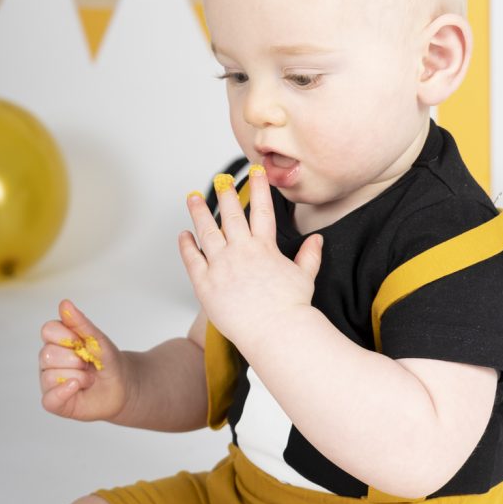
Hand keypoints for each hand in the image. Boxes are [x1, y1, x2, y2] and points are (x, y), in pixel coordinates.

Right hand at [39, 300, 131, 421]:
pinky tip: (78, 386)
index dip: (67, 336)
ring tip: (90, 378)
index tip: (83, 342)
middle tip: (89, 363)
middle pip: (47, 354)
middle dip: (75, 359)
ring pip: (50, 376)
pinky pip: (49, 398)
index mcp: (56, 341)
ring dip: (79, 376)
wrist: (124, 384)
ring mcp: (50, 381)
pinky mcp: (55, 401)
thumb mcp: (98, 339)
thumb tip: (64, 303)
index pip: (48, 330)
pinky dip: (64, 391)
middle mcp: (49, 360)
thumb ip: (81, 323)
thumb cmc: (108, 360)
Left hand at [178, 169, 322, 353]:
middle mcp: (241, 251)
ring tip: (192, 197)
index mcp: (265, 248)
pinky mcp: (205, 283)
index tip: (256, 171)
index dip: (259, 188)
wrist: (276, 331)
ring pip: (206, 231)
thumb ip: (309, 256)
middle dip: (226, 194)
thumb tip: (318, 240)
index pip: (261, 209)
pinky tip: (184, 235)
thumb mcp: (305, 277)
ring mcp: (221, 266)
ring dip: (198, 212)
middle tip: (221, 180)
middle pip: (230, 215)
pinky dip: (186, 245)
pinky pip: (192, 259)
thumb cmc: (291, 309)